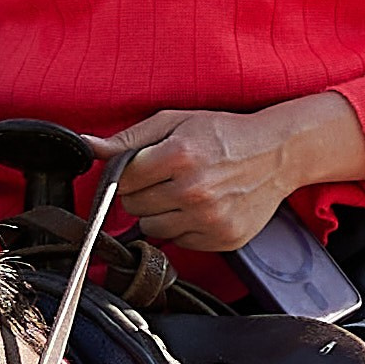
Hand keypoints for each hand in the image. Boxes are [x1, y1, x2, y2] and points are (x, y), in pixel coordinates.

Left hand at [84, 93, 364, 252]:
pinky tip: (202, 207)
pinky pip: (180, 242)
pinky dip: (184, 227)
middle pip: (135, 206)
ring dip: (161, 213)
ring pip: (153, 229)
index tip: (143, 167)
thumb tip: (87, 146)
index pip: (122, 180)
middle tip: (168, 177)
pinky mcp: (222, 238)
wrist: (277, 153)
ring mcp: (209, 218)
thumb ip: (128, 137)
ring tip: (185, 191)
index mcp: (179, 155)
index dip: (128, 173)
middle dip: (144, 192)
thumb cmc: (224, 133)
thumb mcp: (175, 121)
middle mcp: (194, 190)